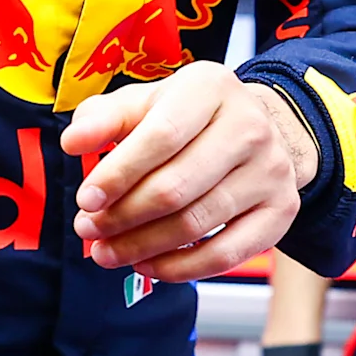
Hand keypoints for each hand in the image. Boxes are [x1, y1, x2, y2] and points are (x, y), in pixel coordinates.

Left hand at [59, 62, 315, 282]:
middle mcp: (249, 126)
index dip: (118, 174)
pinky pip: (226, 254)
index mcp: (210, 88)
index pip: (161, 136)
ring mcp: (271, 170)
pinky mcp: (281, 210)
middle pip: (176, 187)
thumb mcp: (145, 102)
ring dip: (142, 246)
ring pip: (196, 224)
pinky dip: (181, 268)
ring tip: (107, 251)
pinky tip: (148, 264)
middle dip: (122, 216)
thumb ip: (104, 118)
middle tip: (89, 230)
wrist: (256, 129)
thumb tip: (74, 142)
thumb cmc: (187, 117)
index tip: (86, 199)